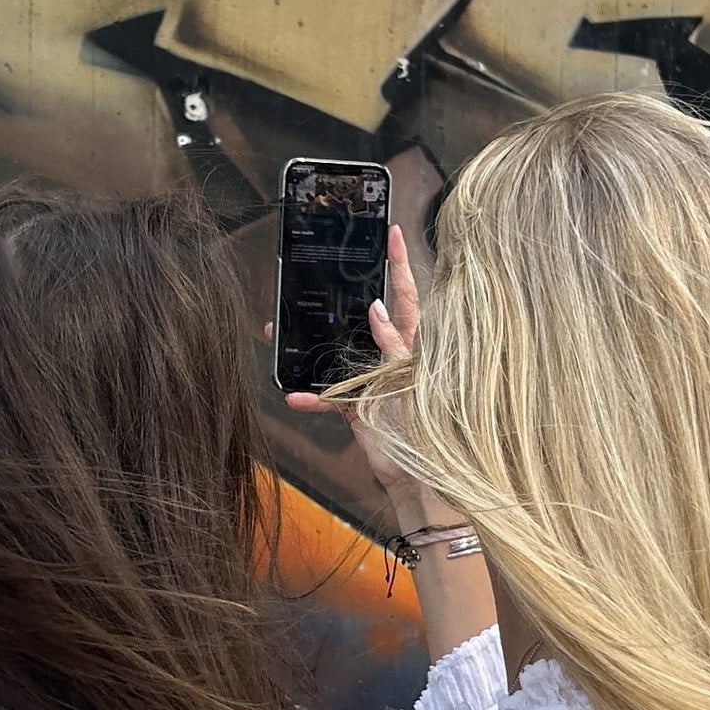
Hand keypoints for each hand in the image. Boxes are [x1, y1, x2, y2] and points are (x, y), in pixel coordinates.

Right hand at [283, 224, 432, 517]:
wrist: (420, 480)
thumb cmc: (431, 430)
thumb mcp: (415, 381)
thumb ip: (395, 347)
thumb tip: (374, 308)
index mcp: (415, 344)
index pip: (406, 295)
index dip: (400, 263)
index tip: (392, 230)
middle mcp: (393, 355)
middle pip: (364, 315)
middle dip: (338, 297)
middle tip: (316, 274)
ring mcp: (374, 377)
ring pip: (337, 351)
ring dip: (309, 345)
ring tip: (278, 332)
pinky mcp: (359, 404)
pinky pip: (330, 395)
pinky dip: (313, 397)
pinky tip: (293, 397)